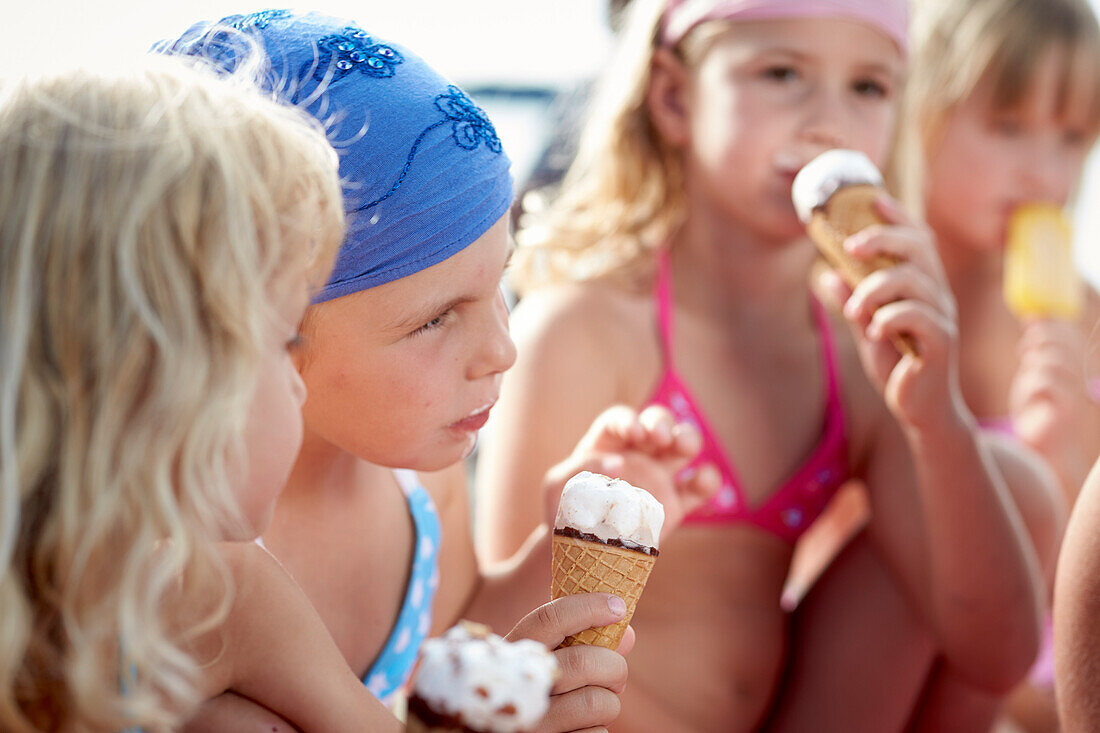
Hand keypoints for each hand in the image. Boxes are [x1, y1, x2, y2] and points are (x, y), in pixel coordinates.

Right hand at [507, 593, 631, 731]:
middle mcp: (517, 686)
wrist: (515, 732)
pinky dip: (598, 728)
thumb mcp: (548, 663)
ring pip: (595, 702)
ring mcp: (531, 722)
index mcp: (514, 654)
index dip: (587, 608)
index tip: (618, 607)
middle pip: (582, 662)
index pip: (548, 619)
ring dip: (609, 701)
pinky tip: (582, 727)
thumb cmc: (539, 691)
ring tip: (598, 703)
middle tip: (616, 674)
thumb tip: (627, 635)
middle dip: (614, 666)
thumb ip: (583, 644)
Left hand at [542, 405, 720, 538]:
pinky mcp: (674, 504)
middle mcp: (637, 453)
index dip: (630, 421)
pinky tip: (702, 480)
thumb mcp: (557, 487)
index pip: (620, 420)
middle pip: (658, 422)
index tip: (634, 434)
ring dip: (688, 438)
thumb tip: (617, 465)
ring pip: (683, 445)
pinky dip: (707, 479)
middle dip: (662, 422)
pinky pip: (698, 487)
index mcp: (607, 443)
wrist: (578, 550)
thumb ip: (578, 471)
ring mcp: (658, 477)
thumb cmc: (564, 511)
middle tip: (660, 437)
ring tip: (684, 447)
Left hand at [818, 194, 964, 430]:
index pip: (917, 239)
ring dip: (876, 289)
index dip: (898, 216)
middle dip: (884, 239)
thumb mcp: (867, 329)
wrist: (919, 409)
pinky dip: (892, 319)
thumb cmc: (897, 364)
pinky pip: (921, 319)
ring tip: (853, 309)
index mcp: (923, 285)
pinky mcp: (941, 345)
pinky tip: (873, 329)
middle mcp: (938, 295)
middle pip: (919, 249)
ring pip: (915, 283)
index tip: (873, 199)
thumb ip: (853, 302)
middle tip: (850, 246)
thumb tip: (826, 275)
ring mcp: (942, 318)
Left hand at [1010, 319, 1091, 484]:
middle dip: (1044, 337)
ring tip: (1027, 373)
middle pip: (1068, 347)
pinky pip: (1045, 385)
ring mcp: (1075, 398)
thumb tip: (1032, 317)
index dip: (1054, 324)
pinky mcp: (1065, 414)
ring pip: (1054, 364)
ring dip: (1035, 364)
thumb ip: (1037, 350)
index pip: (1073, 338)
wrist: (1042, 449)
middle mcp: (1080, 382)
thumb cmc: (1036, 411)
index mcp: (1075, 370)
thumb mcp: (1034, 375)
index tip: (1030, 319)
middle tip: (1026, 345)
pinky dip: (1031, 385)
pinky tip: (1027, 397)